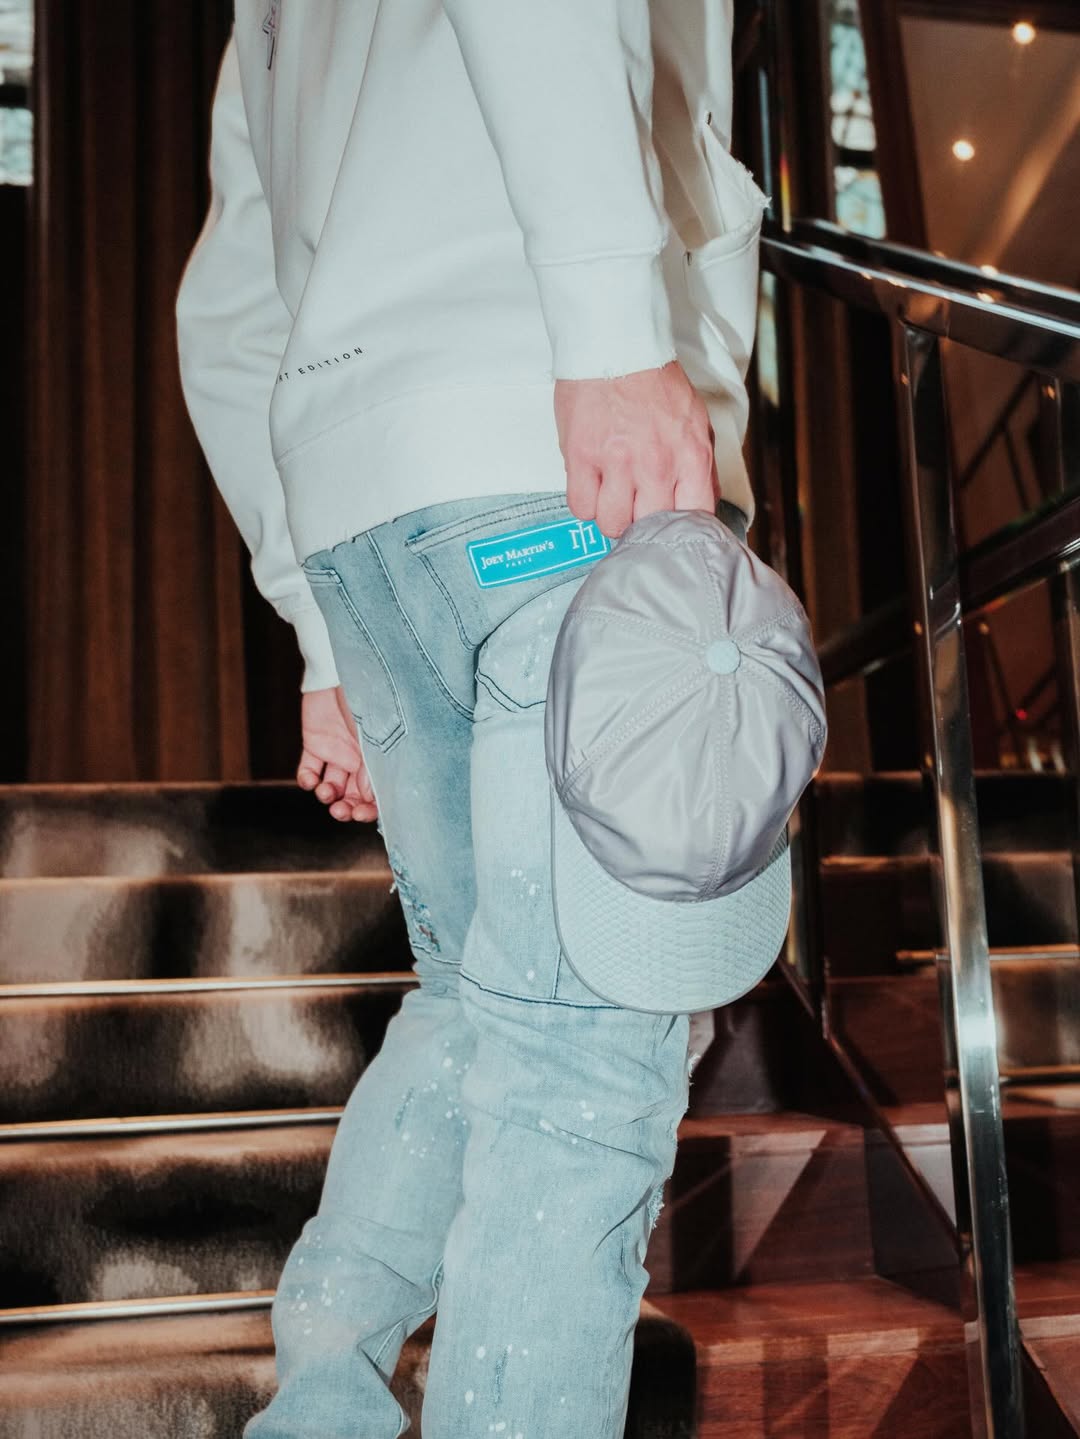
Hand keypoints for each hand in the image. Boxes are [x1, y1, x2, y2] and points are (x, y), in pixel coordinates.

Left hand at [297, 686, 377, 822]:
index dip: (370, 809)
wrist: (342, 671)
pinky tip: (310, 781)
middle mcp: (358, 759)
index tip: (361, 813)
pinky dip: (307, 780)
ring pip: (331, 787)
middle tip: (340, 811)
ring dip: (327, 796)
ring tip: (325, 791)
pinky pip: (309, 769)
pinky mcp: (315, 743)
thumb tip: (370, 796)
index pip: (377, 793)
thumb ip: (374, 766)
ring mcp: (336, 752)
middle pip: (353, 795)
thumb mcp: (376, 736)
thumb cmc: (369, 698)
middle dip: (347, 808)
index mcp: (379, 758)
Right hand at [553, 359, 717, 537]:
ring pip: (611, 523)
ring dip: (610, 513)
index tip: (671, 526)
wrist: (616, 345)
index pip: (695, 518)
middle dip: (641, 521)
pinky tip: (592, 484)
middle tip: (635, 505)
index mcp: (691, 455)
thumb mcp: (695, 421)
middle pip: (648, 527)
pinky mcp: (582, 457)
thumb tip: (703, 500)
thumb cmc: (654, 382)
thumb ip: (702, 465)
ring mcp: (617, 463)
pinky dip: (585, 502)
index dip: (680, 529)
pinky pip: (580, 507)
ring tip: (611, 493)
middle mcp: (657, 464)